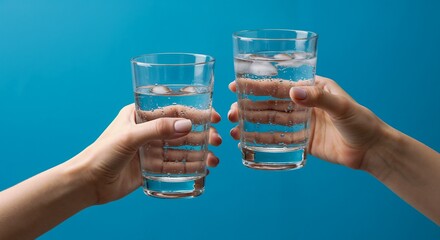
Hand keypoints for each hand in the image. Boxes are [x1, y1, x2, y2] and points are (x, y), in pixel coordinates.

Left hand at [71, 104, 221, 203]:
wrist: (87, 182)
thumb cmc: (101, 153)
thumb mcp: (130, 136)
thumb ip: (158, 129)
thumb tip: (187, 124)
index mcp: (140, 115)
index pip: (173, 110)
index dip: (194, 112)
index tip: (213, 117)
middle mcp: (147, 130)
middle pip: (180, 130)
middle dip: (200, 134)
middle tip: (216, 140)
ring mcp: (150, 149)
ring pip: (180, 148)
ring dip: (198, 152)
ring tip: (214, 159)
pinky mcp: (151, 167)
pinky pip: (174, 165)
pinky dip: (189, 166)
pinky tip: (203, 169)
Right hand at [228, 76, 387, 168]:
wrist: (372, 150)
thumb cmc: (361, 122)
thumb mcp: (342, 107)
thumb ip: (319, 98)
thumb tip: (293, 92)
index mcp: (312, 89)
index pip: (280, 85)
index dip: (258, 85)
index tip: (237, 85)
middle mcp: (303, 104)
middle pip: (270, 103)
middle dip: (249, 105)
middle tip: (230, 111)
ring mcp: (301, 123)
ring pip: (270, 121)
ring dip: (251, 122)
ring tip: (233, 125)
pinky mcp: (302, 141)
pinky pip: (278, 139)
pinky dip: (262, 138)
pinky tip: (246, 139)